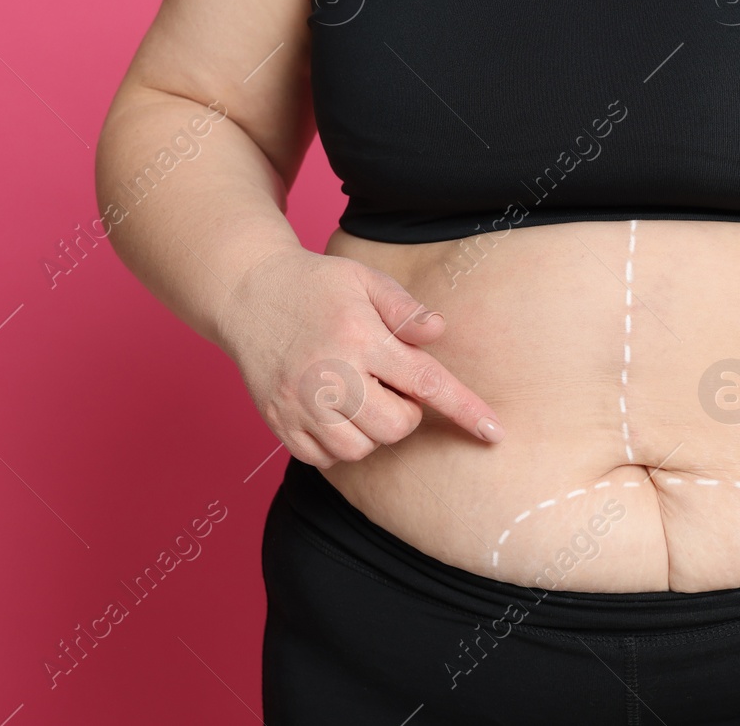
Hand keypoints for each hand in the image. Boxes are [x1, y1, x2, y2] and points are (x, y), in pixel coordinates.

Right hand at [218, 246, 504, 467]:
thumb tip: (440, 332)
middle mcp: (329, 375)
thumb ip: (405, 308)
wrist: (245, 293)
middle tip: (391, 386)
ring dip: (372, 432)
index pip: (425, 382)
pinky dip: (338, 445)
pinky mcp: (278, 422)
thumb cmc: (316, 285)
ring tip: (361, 398)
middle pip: (394, 427)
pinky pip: (323, 460)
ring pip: (359, 450)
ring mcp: (299, 403)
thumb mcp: (364, 279)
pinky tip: (335, 413)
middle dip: (406, 414)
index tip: (494, 433)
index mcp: (359, 337)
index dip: (464, 410)